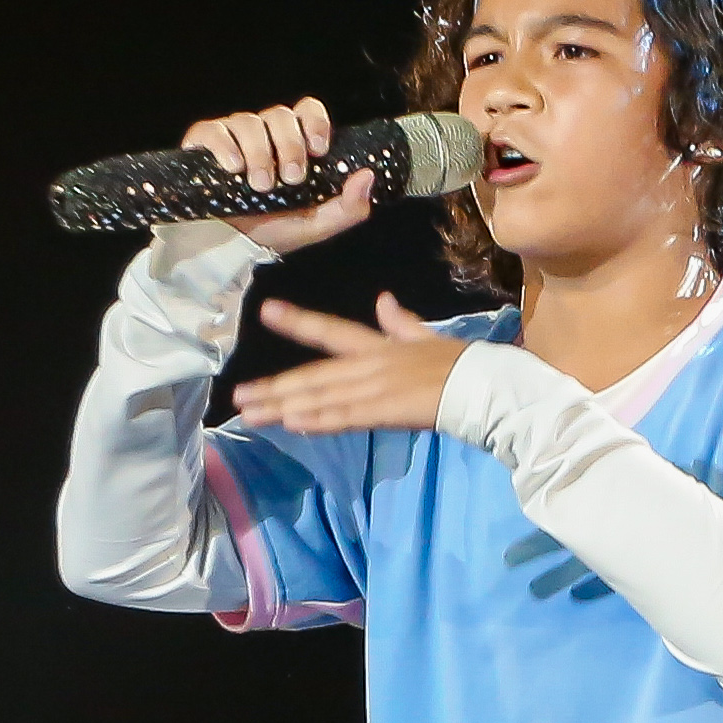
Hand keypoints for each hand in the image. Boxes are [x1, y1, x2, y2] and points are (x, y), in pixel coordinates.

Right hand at [180, 95, 373, 253]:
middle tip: (291, 179)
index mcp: (293, 143)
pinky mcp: (204, 142)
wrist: (230, 247)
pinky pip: (215, 130)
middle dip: (289, 146)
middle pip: (279, 114)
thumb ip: (348, 207)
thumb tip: (367, 175)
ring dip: (260, 153)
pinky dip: (225, 147)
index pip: (307, 110)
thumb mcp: (316, 225)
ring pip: (249, 122)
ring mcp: (233, 134)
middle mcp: (264, 133)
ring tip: (261, 185)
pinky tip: (233, 168)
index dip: (315, 122)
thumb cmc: (273, 231)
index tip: (318, 150)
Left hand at [234, 293, 463, 434]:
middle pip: (313, 375)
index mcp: (377, 345)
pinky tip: (291, 423)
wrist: (483, 385)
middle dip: (274, 386)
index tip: (266, 311)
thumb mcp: (425, 336)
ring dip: (284, 407)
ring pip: (320, 398)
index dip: (297, 321)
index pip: (330, 330)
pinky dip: (318, 420)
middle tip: (239, 395)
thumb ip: (400, 322)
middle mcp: (368, 363)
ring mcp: (374, 387)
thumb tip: (383, 299)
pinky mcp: (385, 411)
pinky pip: (345, 417)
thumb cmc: (458, 365)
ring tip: (251, 413)